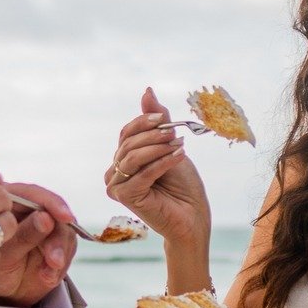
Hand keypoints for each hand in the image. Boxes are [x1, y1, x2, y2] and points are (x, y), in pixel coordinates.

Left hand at [0, 182, 77, 307]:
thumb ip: (23, 235)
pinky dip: (59, 266)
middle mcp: (28, 211)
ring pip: (64, 232)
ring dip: (60, 254)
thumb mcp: (2, 253)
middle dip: (57, 239)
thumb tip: (46, 217)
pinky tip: (48, 277)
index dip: (52, 204)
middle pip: (53, 214)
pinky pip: (65, 250)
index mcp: (7, 203)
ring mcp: (44, 227)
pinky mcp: (54, 243)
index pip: (33, 195)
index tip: (66, 218)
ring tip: (48, 275)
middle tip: (55, 262)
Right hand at [105, 88, 210, 244]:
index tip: (164, 119)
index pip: (126, 132)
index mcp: (123, 159)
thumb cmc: (183, 185)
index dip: (144, 122)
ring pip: (132, 157)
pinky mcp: (125, 197)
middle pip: (128, 143)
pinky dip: (162, 163)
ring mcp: (117, 186)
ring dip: (158, 149)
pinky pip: (142, 173)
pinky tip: (179, 157)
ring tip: (179, 147)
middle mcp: (115, 172)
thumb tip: (147, 91)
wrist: (192, 217)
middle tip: (175, 135)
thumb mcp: (170, 146)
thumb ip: (158, 121)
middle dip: (154, 136)